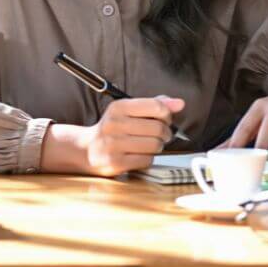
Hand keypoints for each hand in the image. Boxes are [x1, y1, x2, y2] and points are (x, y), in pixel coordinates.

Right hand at [41, 95, 183, 176]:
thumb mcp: (129, 110)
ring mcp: (114, 144)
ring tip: (151, 144)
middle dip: (165, 132)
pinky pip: (147, 160)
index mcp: (118, 107)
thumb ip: (154, 104)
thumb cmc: (114, 128)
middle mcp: (114, 124)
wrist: (87, 149)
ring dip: (158, 146)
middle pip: (158, 128)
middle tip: (161, 134)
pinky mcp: (116, 163)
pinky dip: (149, 158)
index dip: (167, 114)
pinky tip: (140, 154)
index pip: (155, 106)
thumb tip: (180, 103)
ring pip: (155, 145)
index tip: (166, 118)